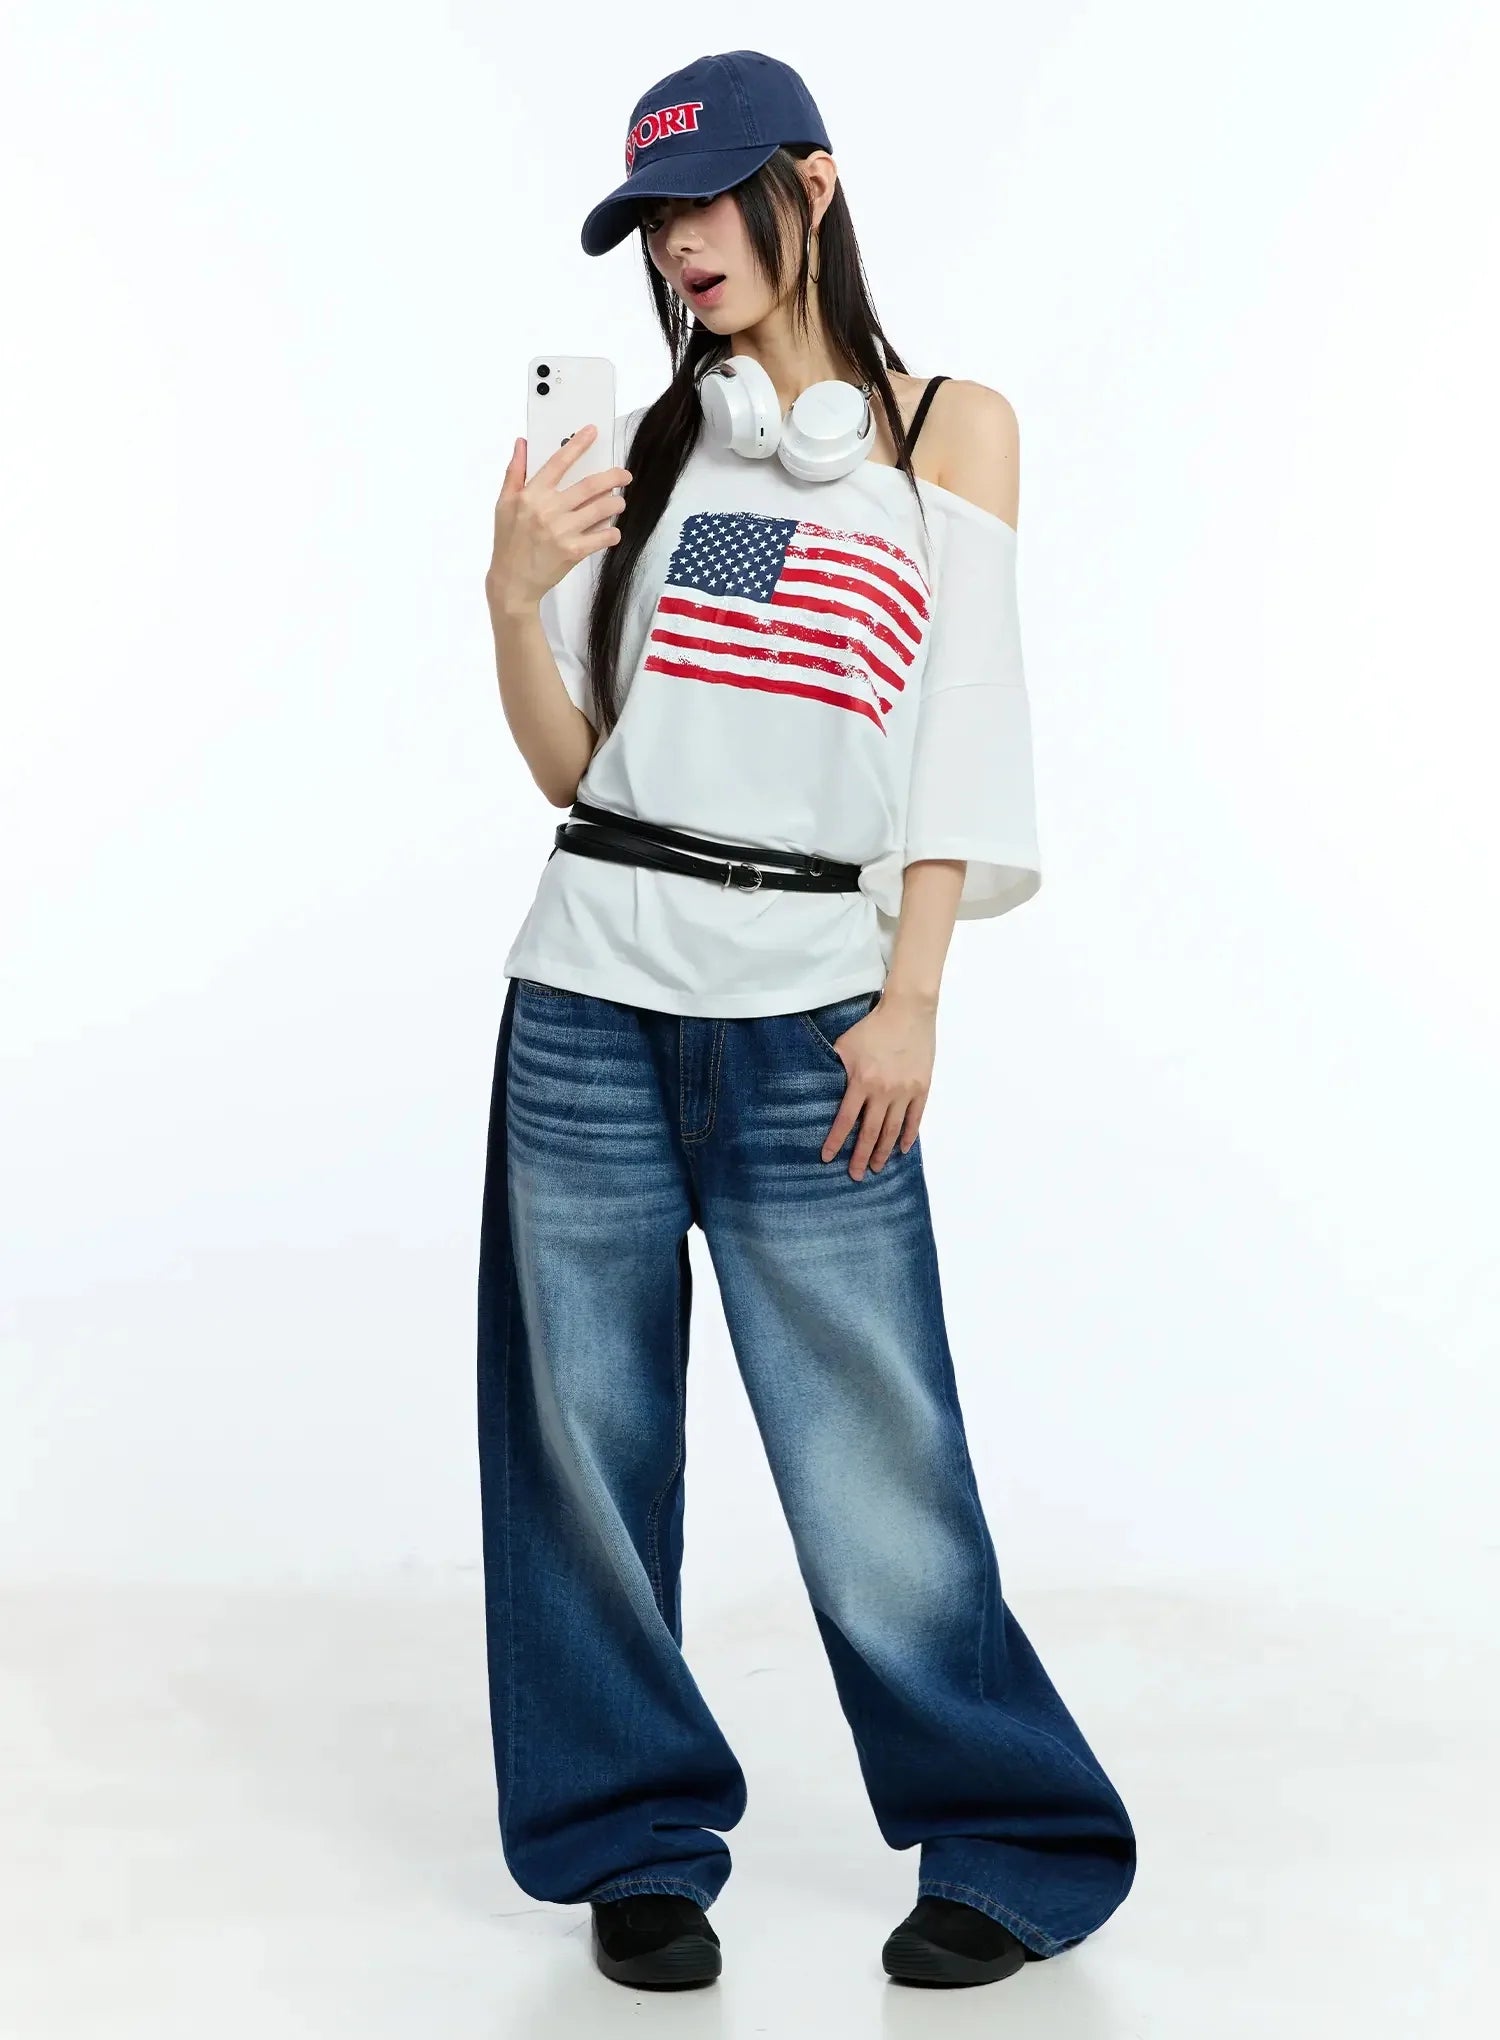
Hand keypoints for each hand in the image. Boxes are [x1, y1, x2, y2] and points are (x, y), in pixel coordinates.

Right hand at [485, 424, 630, 616]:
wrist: (512, 582)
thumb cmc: (508, 541)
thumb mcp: (503, 503)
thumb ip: (514, 472)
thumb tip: (522, 443)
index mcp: (531, 495)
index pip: (558, 462)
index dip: (578, 445)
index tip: (593, 431)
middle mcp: (548, 510)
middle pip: (590, 485)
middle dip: (613, 477)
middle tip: (625, 475)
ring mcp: (562, 531)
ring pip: (602, 509)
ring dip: (616, 503)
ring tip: (619, 502)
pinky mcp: (573, 552)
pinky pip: (603, 537)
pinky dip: (612, 532)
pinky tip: (611, 531)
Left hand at [821, 990, 933, 1180]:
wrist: (908, 1012)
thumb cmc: (873, 1026)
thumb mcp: (845, 1044)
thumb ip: (835, 1068)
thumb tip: (819, 1086)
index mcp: (861, 1081)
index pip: (846, 1120)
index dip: (836, 1141)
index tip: (827, 1158)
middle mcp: (883, 1091)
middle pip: (870, 1133)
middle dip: (860, 1156)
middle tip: (855, 1175)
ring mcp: (905, 1092)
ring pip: (893, 1130)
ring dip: (883, 1152)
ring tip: (876, 1167)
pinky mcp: (922, 1088)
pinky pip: (915, 1119)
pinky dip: (908, 1136)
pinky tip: (902, 1150)